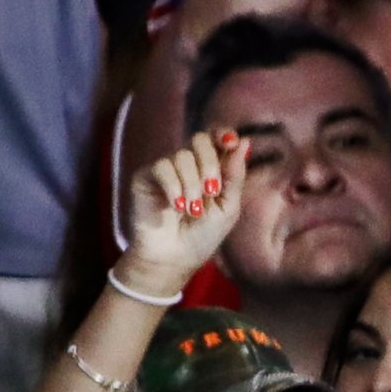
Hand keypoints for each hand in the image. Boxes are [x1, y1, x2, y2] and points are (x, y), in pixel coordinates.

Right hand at [120, 133, 250, 300]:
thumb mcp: (228, 207)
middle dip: (210, 164)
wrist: (174, 257)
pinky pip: (162, 166)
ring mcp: (167, 168)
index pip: (216, 138)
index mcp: (211, 168)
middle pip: (199, 139)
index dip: (223, 134)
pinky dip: (174, 187)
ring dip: (192, 185)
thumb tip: (244, 142)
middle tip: (212, 192)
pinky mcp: (146, 176)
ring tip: (192, 210)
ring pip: (182, 155)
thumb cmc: (203, 235)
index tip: (231, 142)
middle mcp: (188, 164)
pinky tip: (177, 206)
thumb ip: (235, 176)